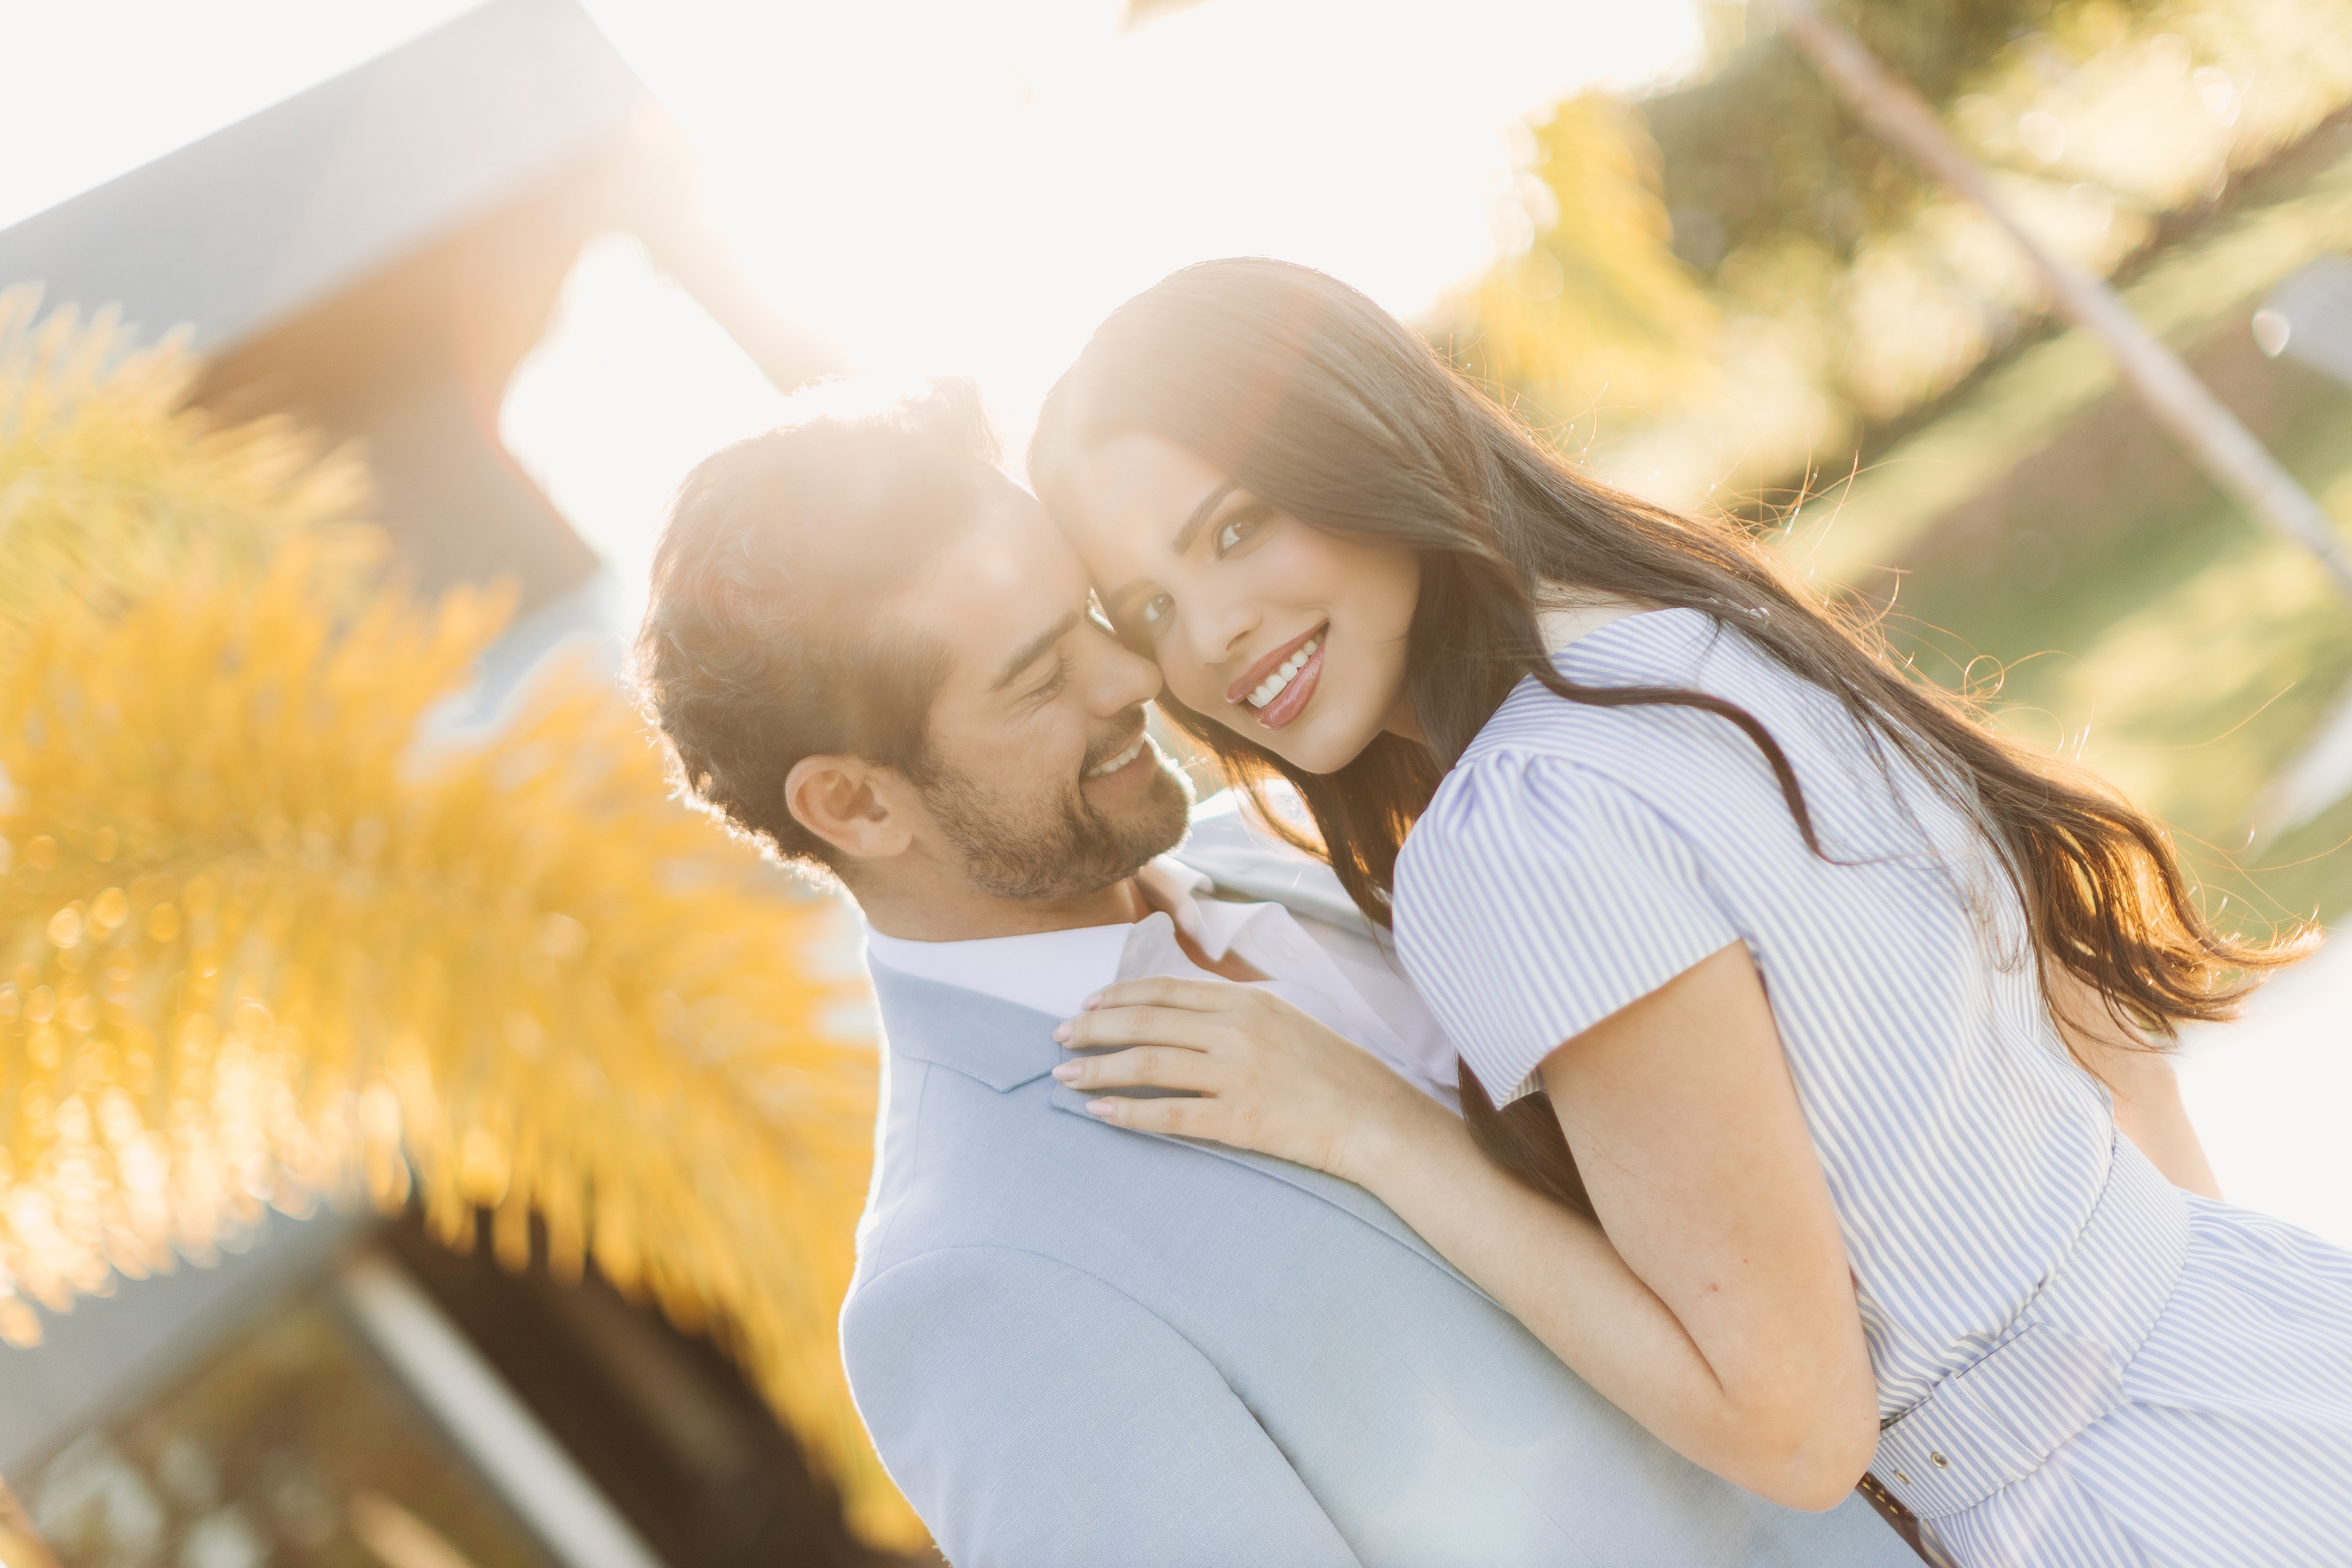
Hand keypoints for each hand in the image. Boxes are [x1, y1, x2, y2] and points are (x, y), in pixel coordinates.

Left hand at [1051, 977, 1444, 1183]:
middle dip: (1095, 1029)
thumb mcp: (1286, 1021)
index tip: (1087, 1005)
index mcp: (1246, 1002)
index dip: (1119, 997)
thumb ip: (1236, 1014)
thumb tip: (1184, 1015)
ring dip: (1099, 1068)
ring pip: (1148, 1064)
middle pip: (1146, 1023)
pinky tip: (1100, 1113)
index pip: (1166, 992)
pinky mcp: (1238, 1118)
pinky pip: (1171, 1114)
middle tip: (1058, 1037)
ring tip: (1065, 1075)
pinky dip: (1130, 1112)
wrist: (1375, 1117)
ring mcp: (1235, 1074)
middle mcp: (1235, 1031)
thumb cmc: (1333, 1072)